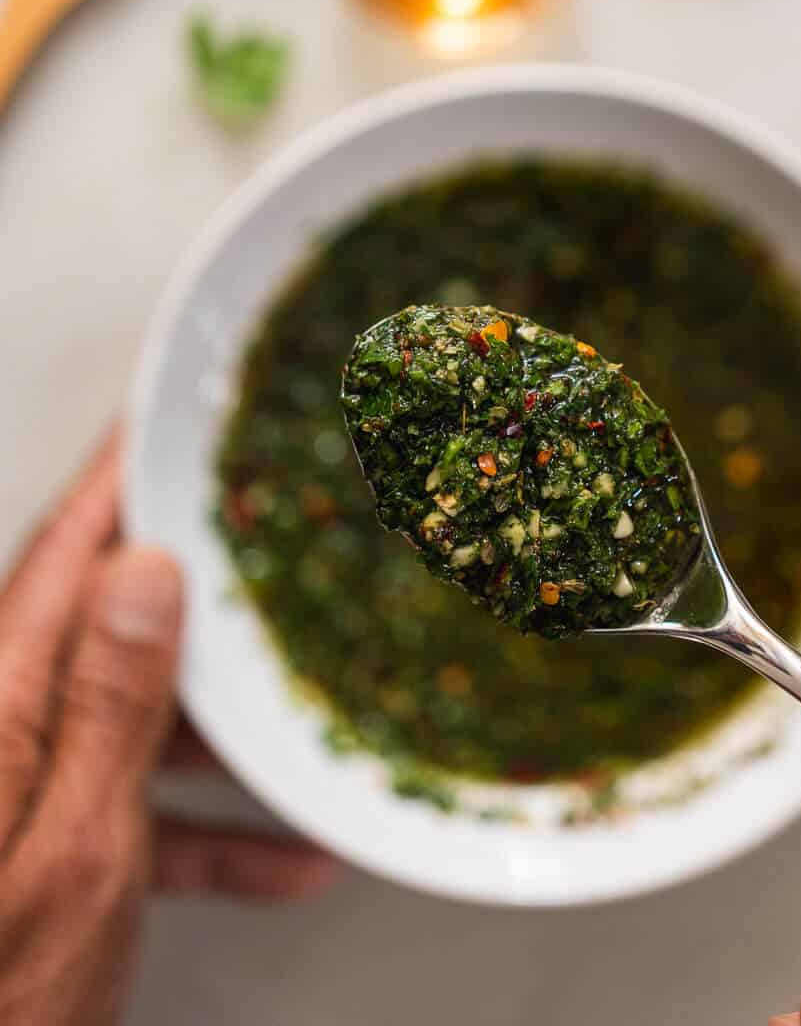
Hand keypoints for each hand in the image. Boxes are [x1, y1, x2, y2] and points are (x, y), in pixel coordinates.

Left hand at [0, 432, 337, 1025]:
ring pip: (125, 712)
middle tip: (267, 539)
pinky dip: (198, 824)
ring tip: (301, 707)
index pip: (67, 555)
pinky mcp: (30, 849)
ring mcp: (11, 789)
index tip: (173, 416)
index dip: (124, 478)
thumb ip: (106, 707)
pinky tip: (280, 853)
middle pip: (104, 623)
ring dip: (215, 721)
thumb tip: (145, 572)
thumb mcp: (71, 855)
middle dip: (196, 587)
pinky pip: (121, 805)